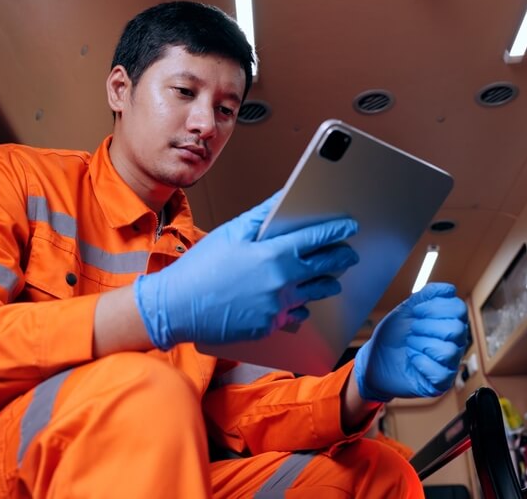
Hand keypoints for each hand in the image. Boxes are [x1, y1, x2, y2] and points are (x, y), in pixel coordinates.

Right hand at [135, 192, 359, 349]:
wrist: (177, 307)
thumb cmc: (200, 268)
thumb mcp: (230, 234)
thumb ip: (261, 217)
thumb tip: (282, 200)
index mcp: (272, 256)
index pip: (315, 240)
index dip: (336, 231)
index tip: (349, 226)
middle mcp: (280, 283)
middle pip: (323, 268)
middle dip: (340, 258)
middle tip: (349, 254)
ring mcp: (276, 308)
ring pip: (314, 294)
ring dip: (326, 284)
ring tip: (332, 279)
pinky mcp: (268, 326)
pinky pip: (294, 315)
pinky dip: (300, 307)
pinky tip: (302, 302)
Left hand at [354, 282, 467, 400]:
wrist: (375, 359)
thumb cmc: (393, 335)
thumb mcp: (406, 310)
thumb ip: (426, 296)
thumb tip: (449, 289)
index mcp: (448, 322)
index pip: (458, 309)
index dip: (435, 307)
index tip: (415, 312)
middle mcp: (454, 342)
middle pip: (456, 329)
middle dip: (427, 327)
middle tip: (412, 330)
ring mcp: (449, 363)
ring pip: (449, 351)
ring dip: (422, 345)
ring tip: (411, 346)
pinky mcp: (441, 382)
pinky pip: (442, 373)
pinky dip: (422, 363)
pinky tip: (413, 360)